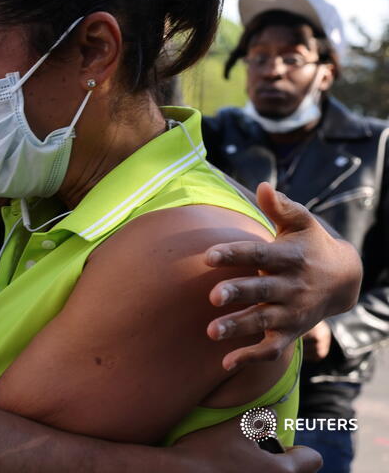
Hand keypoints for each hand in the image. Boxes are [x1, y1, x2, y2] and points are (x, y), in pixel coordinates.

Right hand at [173, 415, 321, 472]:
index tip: (282, 445)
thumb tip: (272, 413)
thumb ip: (261, 417)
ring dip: (261, 470)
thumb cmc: (209, 451)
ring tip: (238, 462)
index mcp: (281, 470)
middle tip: (255, 453)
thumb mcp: (237, 426)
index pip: (312, 459)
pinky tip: (227, 470)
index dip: (300, 449)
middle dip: (279, 462)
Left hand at [204, 182, 360, 369]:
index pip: (258, 254)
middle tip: (212, 297)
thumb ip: (281, 207)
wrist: (344, 278)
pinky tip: (225, 364)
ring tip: (211, 331)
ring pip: (263, 322)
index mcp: (289, 257)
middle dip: (237, 294)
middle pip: (260, 291)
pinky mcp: (291, 332)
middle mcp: (290, 286)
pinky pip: (272, 349)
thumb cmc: (310, 244)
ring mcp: (291, 312)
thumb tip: (264, 186)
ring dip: (239, 327)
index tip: (207, 255)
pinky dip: (251, 358)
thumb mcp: (301, 223)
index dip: (234, 254)